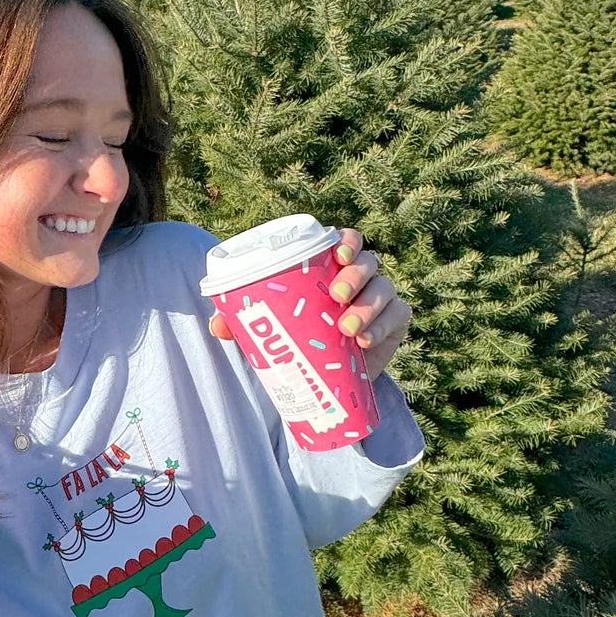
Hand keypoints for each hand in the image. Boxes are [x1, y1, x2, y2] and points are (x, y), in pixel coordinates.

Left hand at [209, 227, 411, 383]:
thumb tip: (218, 324)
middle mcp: (359, 276)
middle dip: (355, 274)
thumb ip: (242, 322)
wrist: (328, 377)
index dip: (346, 240)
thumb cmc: (298, 337)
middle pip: (367, 260)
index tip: (337, 254)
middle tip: (336, 295)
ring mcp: (380, 297)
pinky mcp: (395, 321)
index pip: (345, 240)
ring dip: (368, 306)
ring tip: (347, 329)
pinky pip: (398, 315)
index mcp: (330, 267)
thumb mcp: (271, 329)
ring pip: (384, 287)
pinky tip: (364, 341)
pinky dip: (382, 326)